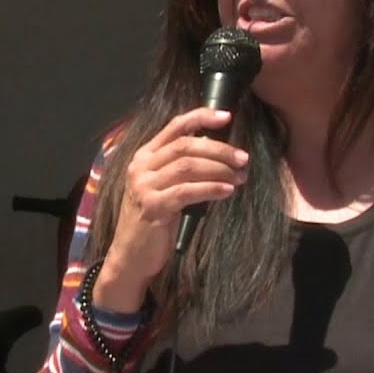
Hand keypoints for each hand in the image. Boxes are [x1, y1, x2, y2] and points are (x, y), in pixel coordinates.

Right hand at [95, 108, 248, 311]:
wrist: (130, 256)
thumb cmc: (153, 220)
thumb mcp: (162, 187)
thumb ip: (180, 168)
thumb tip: (220, 154)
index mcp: (144, 155)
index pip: (174, 126)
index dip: (201, 117)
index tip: (226, 117)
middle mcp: (141, 166)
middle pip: (185, 145)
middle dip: (219, 149)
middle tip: (243, 158)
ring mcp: (143, 186)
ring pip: (188, 166)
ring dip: (219, 170)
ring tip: (239, 177)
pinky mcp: (152, 207)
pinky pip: (187, 191)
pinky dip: (211, 189)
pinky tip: (227, 191)